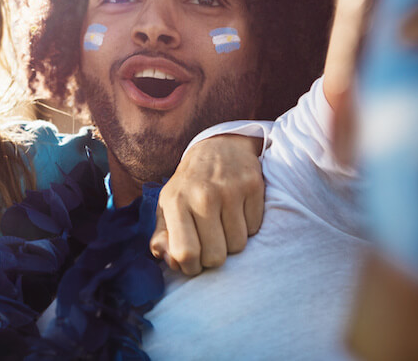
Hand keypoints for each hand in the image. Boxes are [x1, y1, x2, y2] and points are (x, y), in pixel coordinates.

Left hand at [150, 134, 263, 274]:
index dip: (191, 268)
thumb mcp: (166, 206)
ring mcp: (230, 190)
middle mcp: (202, 195)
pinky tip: (237, 212)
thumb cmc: (188, 186)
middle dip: (213, 258)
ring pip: (238, 245)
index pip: (185, 253)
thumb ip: (162, 237)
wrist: (217, 149)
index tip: (193, 263)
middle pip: (215, 256)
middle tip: (210, 243)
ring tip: (222, 225)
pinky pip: (255, 229)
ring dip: (231, 243)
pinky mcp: (253, 186)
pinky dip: (247, 227)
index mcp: (176, 202)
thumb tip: (170, 261)